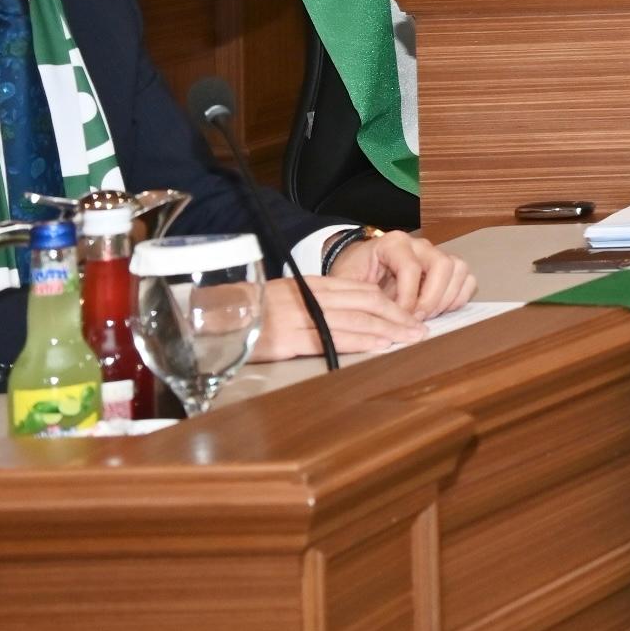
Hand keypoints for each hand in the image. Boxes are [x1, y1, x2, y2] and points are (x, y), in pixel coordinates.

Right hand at [258, 271, 427, 359]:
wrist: (210, 317)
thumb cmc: (249, 310)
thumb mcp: (286, 297)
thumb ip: (315, 301)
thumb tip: (350, 312)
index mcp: (309, 285)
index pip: (359, 289)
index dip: (388, 301)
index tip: (409, 311)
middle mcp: (307, 297)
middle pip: (364, 303)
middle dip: (397, 315)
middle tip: (420, 328)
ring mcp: (297, 318)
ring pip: (354, 320)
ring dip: (387, 329)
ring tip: (410, 338)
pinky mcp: (287, 340)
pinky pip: (330, 339)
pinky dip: (360, 342)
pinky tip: (379, 346)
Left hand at [336, 230, 475, 319]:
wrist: (360, 265)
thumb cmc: (355, 272)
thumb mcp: (346, 281)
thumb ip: (358, 296)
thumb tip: (375, 320)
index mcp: (393, 243)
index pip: (411, 268)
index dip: (407, 298)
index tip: (398, 317)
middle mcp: (419, 245)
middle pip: (442, 265)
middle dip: (431, 298)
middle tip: (417, 319)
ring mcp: (436, 254)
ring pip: (459, 269)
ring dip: (447, 298)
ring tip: (428, 316)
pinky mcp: (447, 267)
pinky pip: (466, 279)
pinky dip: (458, 298)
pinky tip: (440, 310)